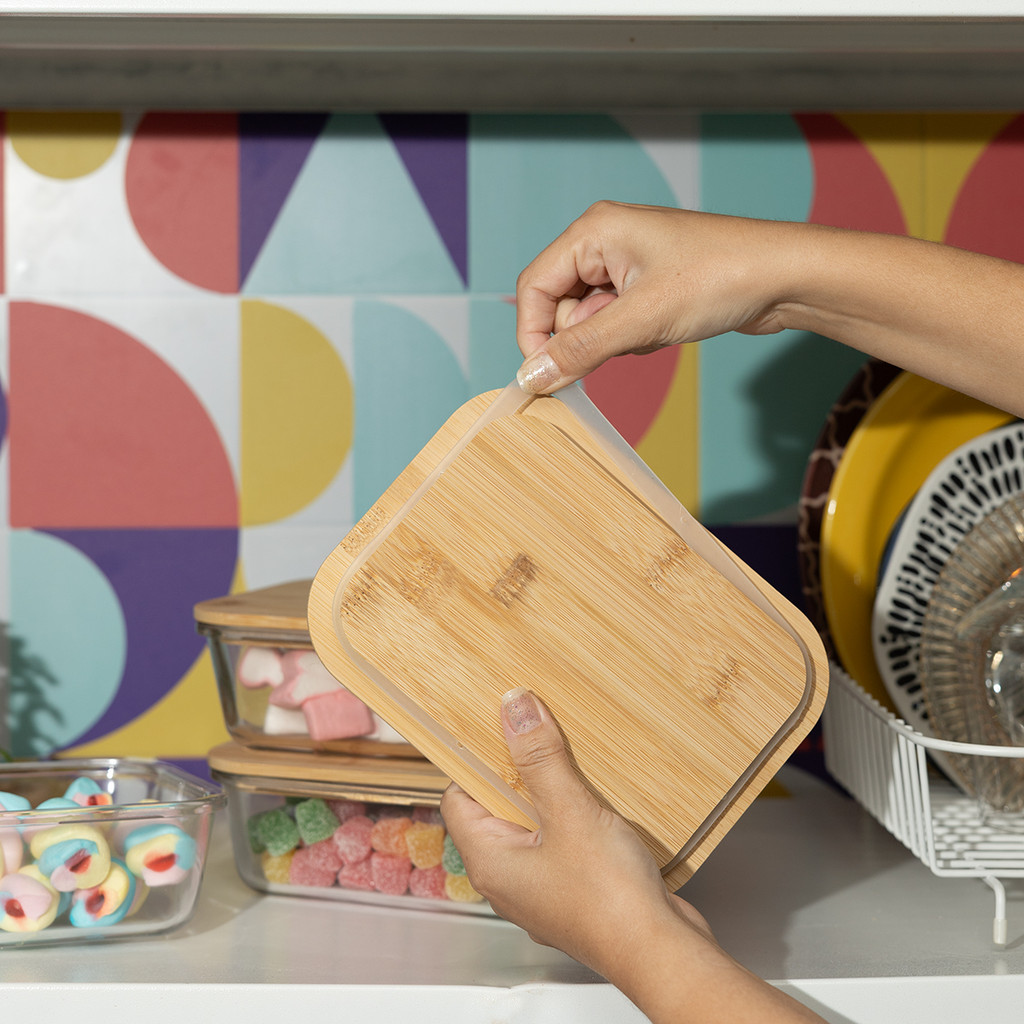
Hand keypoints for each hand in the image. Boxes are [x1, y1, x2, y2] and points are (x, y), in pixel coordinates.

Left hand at [440, 689, 826, 1022]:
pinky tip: (598, 804)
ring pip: (533, 824)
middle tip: (541, 739)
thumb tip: (514, 710)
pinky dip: (574, 819)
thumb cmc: (610, 902)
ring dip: (552, 793)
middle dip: (519, 771)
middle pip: (497, 807)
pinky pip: (561, 842)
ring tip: (573, 767)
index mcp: (490, 861)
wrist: (659, 952)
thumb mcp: (571, 812)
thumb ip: (539, 758)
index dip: (474, 761)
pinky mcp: (572, 891)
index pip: (458, 797)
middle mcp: (508, 878)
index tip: (497, 730)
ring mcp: (540, 888)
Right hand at [513, 200, 1023, 421]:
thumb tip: (532, 377)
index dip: (533, 335)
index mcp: (592, 232)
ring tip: (656, 329)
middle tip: (624, 343)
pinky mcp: (647, 286)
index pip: (534, 288)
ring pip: (590, 320)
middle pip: (559, 306)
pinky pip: (617, 323)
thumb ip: (580, 350)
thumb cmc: (719, 278)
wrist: (786, 277)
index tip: (545, 376)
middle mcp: (603, 242)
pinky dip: (634, 337)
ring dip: (615, 339)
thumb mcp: (641, 320)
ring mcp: (626, 265)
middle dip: (586, 337)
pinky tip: (666, 330)